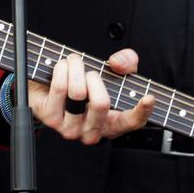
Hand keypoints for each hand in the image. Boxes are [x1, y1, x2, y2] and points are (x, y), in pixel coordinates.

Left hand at [29, 50, 153, 144]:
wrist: (45, 83)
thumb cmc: (81, 81)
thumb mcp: (109, 71)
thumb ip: (125, 62)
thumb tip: (119, 63)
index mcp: (110, 122)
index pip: (131, 122)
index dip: (142, 111)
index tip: (148, 97)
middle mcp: (92, 130)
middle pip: (101, 103)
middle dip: (94, 76)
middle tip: (88, 70)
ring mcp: (70, 127)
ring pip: (78, 92)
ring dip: (75, 68)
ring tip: (72, 64)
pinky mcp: (51, 118)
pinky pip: (60, 87)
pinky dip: (61, 69)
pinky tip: (61, 67)